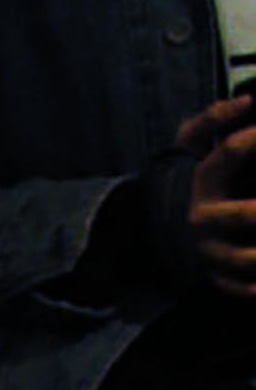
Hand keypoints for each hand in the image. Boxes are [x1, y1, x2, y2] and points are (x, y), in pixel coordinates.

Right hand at [178, 93, 255, 299]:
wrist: (145, 226)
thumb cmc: (183, 177)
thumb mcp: (187, 143)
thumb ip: (213, 118)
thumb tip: (248, 101)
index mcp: (201, 180)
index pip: (231, 152)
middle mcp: (202, 217)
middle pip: (247, 215)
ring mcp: (208, 250)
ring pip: (244, 258)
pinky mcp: (212, 275)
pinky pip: (237, 287)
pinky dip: (254, 288)